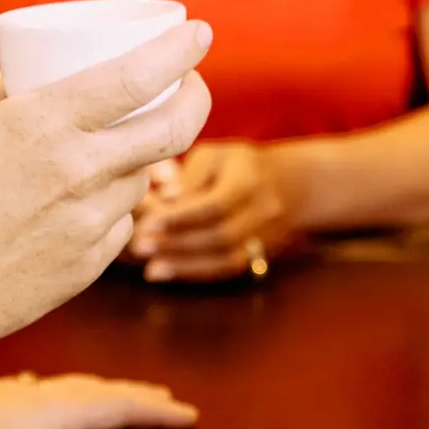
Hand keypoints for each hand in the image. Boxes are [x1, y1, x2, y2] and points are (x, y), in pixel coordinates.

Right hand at [0, 20, 213, 364]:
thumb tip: (32, 73)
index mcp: (40, 123)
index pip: (140, 76)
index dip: (181, 50)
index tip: (198, 34)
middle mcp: (78, 171)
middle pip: (175, 127)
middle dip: (196, 96)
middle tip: (189, 84)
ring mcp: (90, 223)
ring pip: (146, 176)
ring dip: (143, 153)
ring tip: (111, 144)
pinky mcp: (90, 265)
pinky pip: (122, 220)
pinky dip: (113, 200)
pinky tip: (82, 198)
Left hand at [0, 372, 195, 428]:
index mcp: (53, 413)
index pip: (117, 408)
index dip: (154, 412)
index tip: (187, 413)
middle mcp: (37, 397)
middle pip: (98, 392)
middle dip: (134, 398)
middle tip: (164, 401)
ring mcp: (10, 396)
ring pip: (67, 390)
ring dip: (99, 393)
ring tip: (114, 397)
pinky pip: (35, 393)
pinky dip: (54, 396)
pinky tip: (37, 396)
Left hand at [133, 140, 295, 283]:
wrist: (290, 185)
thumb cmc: (237, 164)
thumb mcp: (213, 156)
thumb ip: (188, 176)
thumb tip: (163, 198)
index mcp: (250, 178)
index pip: (215, 203)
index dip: (180, 217)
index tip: (147, 223)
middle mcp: (263, 210)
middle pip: (219, 234)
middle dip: (176, 243)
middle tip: (139, 246)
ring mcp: (265, 236)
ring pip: (224, 257)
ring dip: (183, 264)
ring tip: (148, 266)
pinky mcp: (259, 254)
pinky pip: (227, 269)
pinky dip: (193, 273)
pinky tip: (164, 272)